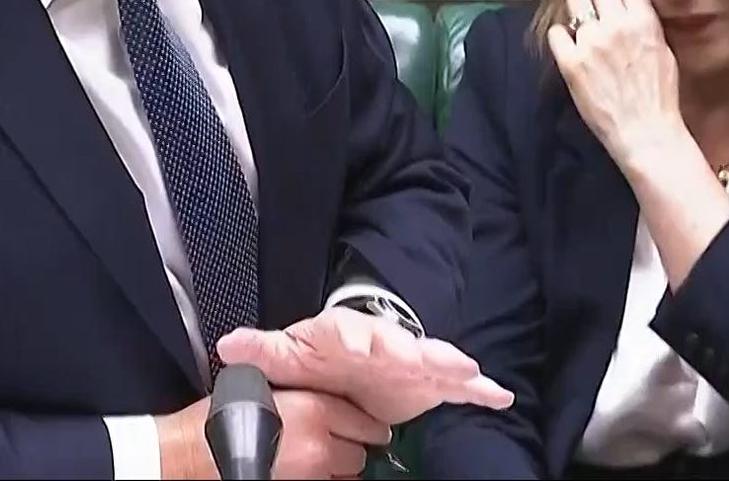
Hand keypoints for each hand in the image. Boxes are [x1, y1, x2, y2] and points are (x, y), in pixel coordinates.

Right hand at [156, 385, 390, 479]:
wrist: (193, 452)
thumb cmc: (221, 419)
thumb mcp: (265, 387)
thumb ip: (301, 389)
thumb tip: (326, 393)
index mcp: (316, 409)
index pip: (366, 422)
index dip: (360, 423)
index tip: (356, 424)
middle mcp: (321, 446)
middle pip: (360, 452)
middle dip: (349, 447)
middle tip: (330, 442)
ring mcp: (313, 475)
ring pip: (347, 476)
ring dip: (337, 469)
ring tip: (313, 460)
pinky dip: (323, 480)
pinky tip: (303, 472)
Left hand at [216, 306, 512, 427]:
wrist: (353, 355)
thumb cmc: (321, 354)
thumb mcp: (288, 352)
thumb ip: (261, 349)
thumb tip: (228, 344)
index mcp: (346, 336)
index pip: (350, 332)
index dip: (355, 337)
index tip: (359, 345)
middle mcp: (385, 344)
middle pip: (399, 344)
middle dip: (409, 350)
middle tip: (419, 358)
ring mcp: (412, 362)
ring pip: (434, 360)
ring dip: (451, 365)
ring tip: (469, 372)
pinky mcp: (431, 382)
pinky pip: (460, 385)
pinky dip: (481, 389)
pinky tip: (500, 396)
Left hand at [545, 0, 684, 168]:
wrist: (645, 132)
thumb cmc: (659, 97)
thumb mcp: (664, 51)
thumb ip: (646, 23)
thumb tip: (631, 4)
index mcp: (644, 22)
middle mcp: (616, 26)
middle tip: (600, 15)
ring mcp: (590, 43)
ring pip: (574, 2)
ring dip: (578, 13)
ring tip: (585, 31)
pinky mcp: (570, 62)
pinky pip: (555, 32)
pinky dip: (562, 38)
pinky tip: (571, 49)